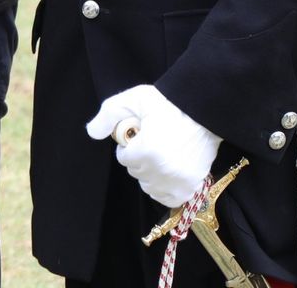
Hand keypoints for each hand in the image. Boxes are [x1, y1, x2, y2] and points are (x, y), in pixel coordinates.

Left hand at [86, 84, 221, 206]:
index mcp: (147, 151)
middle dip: (139, 158)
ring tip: (161, 154)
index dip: (130, 145)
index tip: (141, 134)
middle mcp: (162, 171)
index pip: (124, 158)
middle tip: (153, 141)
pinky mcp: (192, 186)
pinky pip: (169, 198)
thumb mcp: (135, 99)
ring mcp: (178, 181)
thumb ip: (109, 114)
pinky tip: (167, 173)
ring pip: (150, 187)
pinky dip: (164, 189)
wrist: (205, 111)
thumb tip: (92, 132)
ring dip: (150, 174)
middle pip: (136, 173)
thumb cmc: (169, 103)